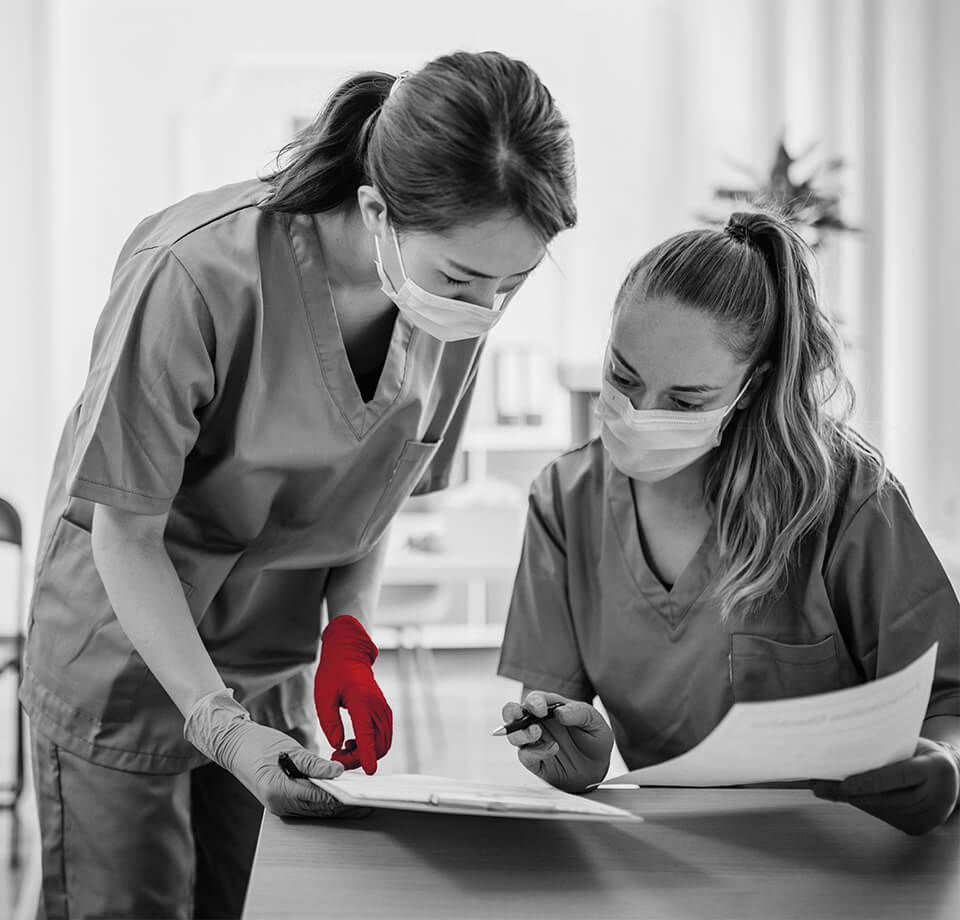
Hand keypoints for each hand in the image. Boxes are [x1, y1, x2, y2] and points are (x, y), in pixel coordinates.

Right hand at [184, 688, 360, 817]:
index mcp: (278, 791)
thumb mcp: (289, 749)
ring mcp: (280, 807)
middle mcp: (279, 805)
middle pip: (320, 809)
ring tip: (360, 799)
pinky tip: (340, 795)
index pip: (319, 798)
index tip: (361, 797)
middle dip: (345, 806)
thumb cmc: (258, 744)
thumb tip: (338, 771)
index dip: (342, 798)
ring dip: (337, 805)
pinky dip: (325, 800)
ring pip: (316, 810)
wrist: (234, 746)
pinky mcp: (282, 803)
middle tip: (368, 802)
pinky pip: (308, 805)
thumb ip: (314, 763)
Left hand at [315, 615, 391, 773]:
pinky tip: (351, 742)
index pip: (367, 733)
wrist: (349, 655)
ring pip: (383, 743)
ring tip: (342, 750)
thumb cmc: (334, 673)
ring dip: (366, 753)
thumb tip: (338, 744)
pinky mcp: (384, 713)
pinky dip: (370, 745)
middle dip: (361, 758)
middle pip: (379, 744)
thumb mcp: (323, 696)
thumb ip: (330, 722)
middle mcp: (377, 707)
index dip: (368, 754)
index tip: (369, 771)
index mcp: (361, 701)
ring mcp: (383, 710)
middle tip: (338, 757)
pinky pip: (383, 736)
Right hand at [502, 691, 613, 792]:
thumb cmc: (594, 741)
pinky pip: (525, 756)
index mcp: (551, 708)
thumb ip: (580, 713)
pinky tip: (552, 750)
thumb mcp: (595, 723)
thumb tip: (560, 712)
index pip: (535, 699)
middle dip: (511, 711)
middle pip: (513, 713)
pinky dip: (535, 753)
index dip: (534, 701)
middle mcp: (538, 723)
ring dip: (521, 733)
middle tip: (518, 714)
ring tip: (537, 733)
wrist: (597, 769)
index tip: (541, 709)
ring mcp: (534, 742)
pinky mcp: (534, 761)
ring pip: (514, 735)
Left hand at [811, 738, 959, 834]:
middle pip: (886, 798)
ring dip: (852, 800)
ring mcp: (929, 817)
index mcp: (936, 769)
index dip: (869, 782)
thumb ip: (885, 749)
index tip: (843, 784)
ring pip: (882, 809)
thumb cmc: (924, 754)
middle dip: (849, 792)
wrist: (951, 777)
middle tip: (818, 784)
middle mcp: (937, 797)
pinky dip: (864, 804)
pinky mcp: (918, 827)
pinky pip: (884, 816)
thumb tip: (842, 753)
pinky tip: (845, 795)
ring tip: (823, 788)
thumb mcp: (910, 745)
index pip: (898, 777)